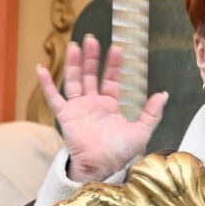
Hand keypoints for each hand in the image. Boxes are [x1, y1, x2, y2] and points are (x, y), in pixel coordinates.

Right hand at [35, 36, 170, 182]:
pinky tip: (41, 69)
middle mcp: (92, 104)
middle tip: (92, 39)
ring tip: (75, 46)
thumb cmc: (120, 153)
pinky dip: (46, 84)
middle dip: (91, 58)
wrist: (102, 166)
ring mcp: (78, 108)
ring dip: (74, 64)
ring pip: (74, 80)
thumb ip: (151, 113)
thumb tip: (163, 94)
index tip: (117, 48)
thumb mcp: (141, 131)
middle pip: (90, 75)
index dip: (113, 65)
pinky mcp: (65, 116)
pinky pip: (54, 98)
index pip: (110, 80)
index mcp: (109, 106)